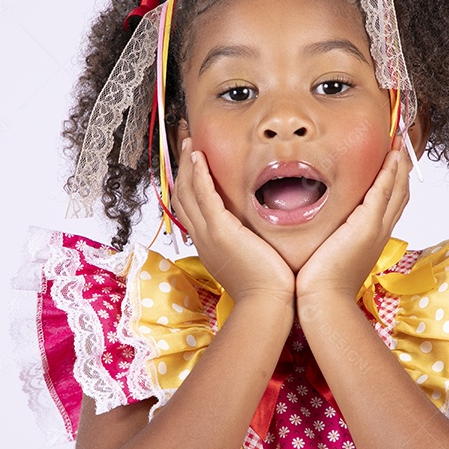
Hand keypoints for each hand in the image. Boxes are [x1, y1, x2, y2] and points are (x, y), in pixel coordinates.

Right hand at [171, 138, 294, 304]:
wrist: (266, 304)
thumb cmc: (267, 290)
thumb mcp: (251, 263)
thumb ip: (250, 246)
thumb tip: (260, 236)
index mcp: (209, 246)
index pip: (190, 210)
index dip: (188, 186)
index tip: (192, 167)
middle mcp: (203, 238)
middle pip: (182, 197)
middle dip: (182, 170)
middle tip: (186, 146)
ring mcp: (209, 234)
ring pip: (187, 192)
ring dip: (187, 165)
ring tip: (189, 143)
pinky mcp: (221, 230)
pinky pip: (203, 195)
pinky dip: (199, 174)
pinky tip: (199, 157)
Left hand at [295, 143, 410, 302]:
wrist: (323, 300)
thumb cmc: (319, 283)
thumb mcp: (326, 251)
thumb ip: (326, 234)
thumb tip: (314, 223)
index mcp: (371, 236)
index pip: (389, 202)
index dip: (393, 180)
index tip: (391, 158)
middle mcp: (379, 230)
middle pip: (400, 192)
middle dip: (402, 167)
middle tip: (400, 142)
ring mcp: (376, 227)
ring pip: (397, 189)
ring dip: (399, 164)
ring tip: (399, 141)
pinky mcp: (367, 225)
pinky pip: (384, 192)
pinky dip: (390, 172)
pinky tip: (391, 156)